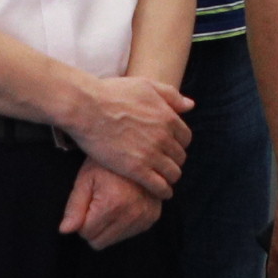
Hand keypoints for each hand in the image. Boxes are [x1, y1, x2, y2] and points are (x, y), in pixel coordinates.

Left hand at [58, 161, 161, 246]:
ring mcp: (144, 217)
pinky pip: (129, 234)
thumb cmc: (106, 163)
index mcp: (112, 204)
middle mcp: (132, 214)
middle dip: (94, 227)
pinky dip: (122, 224)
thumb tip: (65, 231)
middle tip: (97, 204)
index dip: (81, 220)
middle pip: (100, 242)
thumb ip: (74, 207)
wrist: (136, 150)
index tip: (87, 203)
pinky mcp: (152, 218)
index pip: (86, 233)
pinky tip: (123, 204)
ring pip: (114, 240)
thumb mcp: (85, 179)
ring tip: (112, 201)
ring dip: (109, 226)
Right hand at [61, 71, 192, 195]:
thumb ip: (170, 95)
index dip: (178, 143)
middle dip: (173, 160)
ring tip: (163, 179)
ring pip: (173, 173)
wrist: (87, 107)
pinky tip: (161, 192)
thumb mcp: (146, 85)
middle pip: (179, 157)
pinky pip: (159, 186)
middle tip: (164, 164)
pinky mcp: (136, 169)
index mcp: (168, 117)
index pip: (185, 138)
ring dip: (170, 177)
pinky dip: (163, 191)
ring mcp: (151, 154)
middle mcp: (164, 137)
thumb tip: (190, 105)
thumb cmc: (112, 93)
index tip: (169, 147)